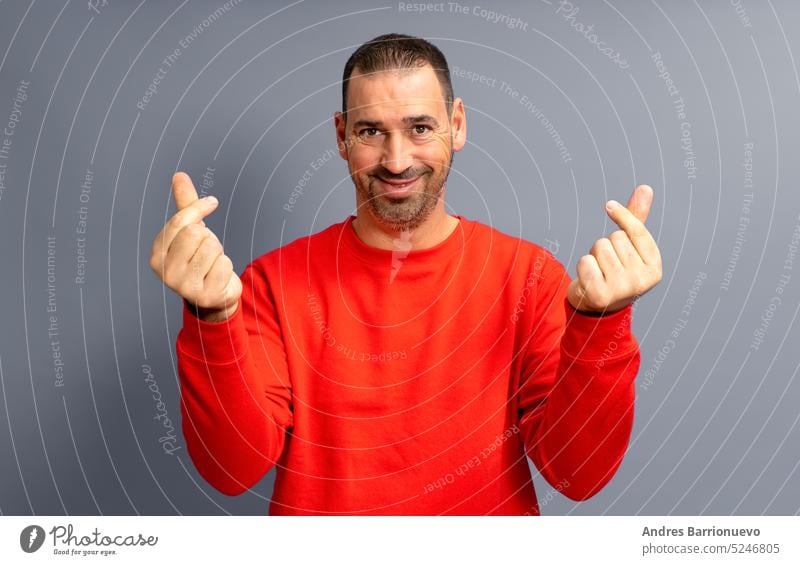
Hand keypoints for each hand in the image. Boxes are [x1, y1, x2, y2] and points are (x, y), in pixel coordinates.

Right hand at [149, 172, 240, 321]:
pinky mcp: (205, 296)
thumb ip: (185, 205)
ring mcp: (183, 287)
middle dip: (209, 237)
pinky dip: (227, 267)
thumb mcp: (191, 231)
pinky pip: (225, 265)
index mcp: (156, 253)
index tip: (212, 202)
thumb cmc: (200, 258)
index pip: (180, 221)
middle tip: (207, 249)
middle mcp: (165, 272)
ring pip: (212, 248)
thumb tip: (179, 175)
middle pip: (197, 234)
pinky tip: (218, 277)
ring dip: (219, 252)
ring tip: (212, 264)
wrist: (214, 295)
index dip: (200, 208)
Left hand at [567, 184, 662, 313]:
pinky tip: (588, 280)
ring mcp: (621, 289)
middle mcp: (642, 281)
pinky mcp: (599, 295)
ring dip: (594, 255)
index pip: (636, 231)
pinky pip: (585, 261)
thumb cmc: (614, 272)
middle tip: (607, 265)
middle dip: (606, 246)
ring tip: (598, 272)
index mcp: (654, 269)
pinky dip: (582, 266)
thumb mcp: (629, 248)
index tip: (609, 205)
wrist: (596, 307)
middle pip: (615, 238)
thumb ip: (636, 220)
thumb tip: (645, 188)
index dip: (622, 215)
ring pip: (600, 247)